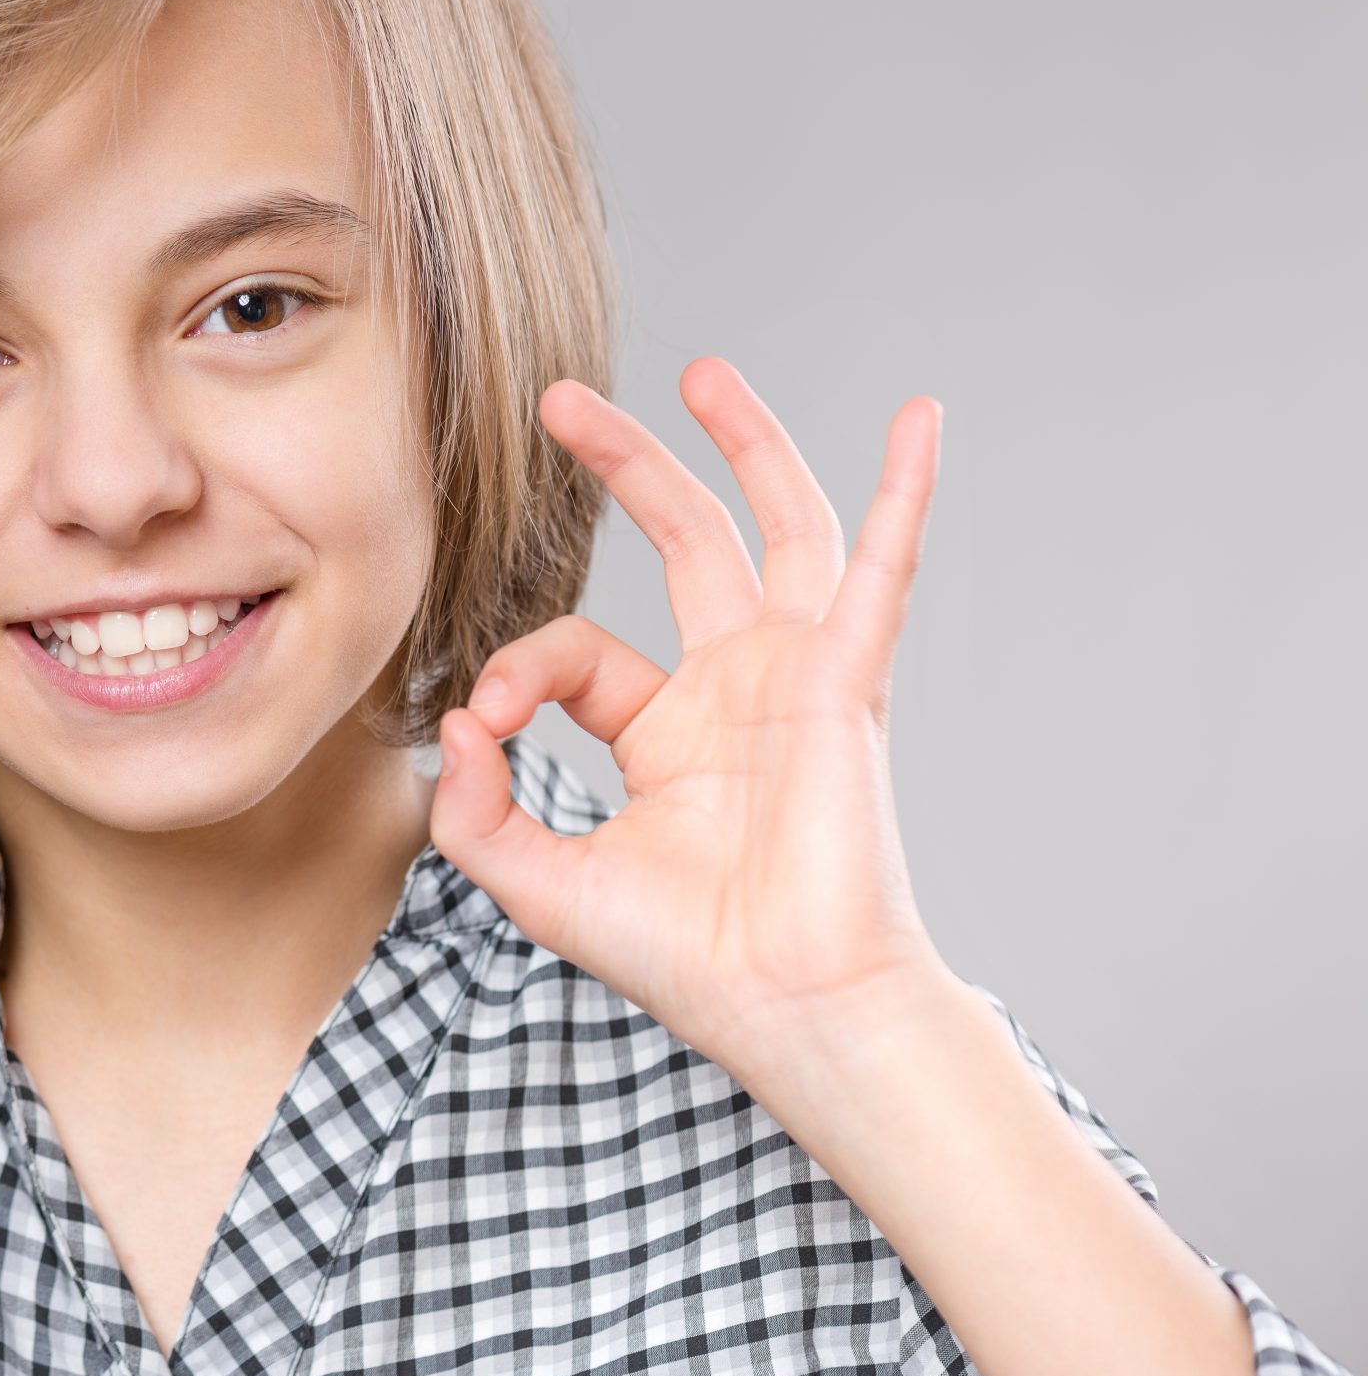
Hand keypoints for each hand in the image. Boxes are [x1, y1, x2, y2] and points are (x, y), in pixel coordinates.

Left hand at [428, 356, 952, 1082]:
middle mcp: (737, 689)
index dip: (519, 667)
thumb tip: (456, 725)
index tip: (489, 722)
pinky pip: (882, 570)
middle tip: (561, 399)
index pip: (579, 650)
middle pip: (685, 542)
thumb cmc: (684, 957)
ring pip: (777, 529)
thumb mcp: (540, 883)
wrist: (788, 1005)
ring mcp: (797, 677)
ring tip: (700, 370)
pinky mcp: (847, 683)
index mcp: (667, 732)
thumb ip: (474, 811)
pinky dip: (902, 493)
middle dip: (628, 464)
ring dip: (743, 444)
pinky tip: (919, 420)